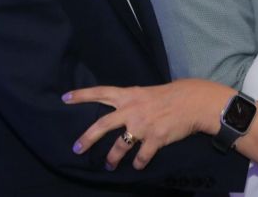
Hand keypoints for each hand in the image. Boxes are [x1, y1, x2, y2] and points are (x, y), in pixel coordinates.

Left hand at [63, 79, 231, 170]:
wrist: (192, 101)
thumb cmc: (170, 95)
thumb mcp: (145, 92)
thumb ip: (130, 101)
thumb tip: (117, 111)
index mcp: (129, 95)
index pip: (100, 92)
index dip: (82, 95)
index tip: (65, 98)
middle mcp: (131, 109)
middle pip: (102, 125)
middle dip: (87, 139)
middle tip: (76, 149)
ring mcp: (142, 125)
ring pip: (119, 147)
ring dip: (112, 158)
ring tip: (109, 165)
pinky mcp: (155, 139)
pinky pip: (141, 157)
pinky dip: (139, 163)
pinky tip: (138, 165)